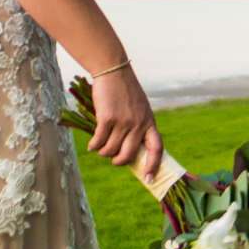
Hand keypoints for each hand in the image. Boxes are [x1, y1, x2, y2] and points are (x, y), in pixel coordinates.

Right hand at [87, 65, 163, 179]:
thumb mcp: (139, 107)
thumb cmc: (124, 90)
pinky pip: (99, 141)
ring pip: (111, 150)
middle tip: (114, 160)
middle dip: (119, 161)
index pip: (156, 148)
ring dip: (104, 152)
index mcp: (149, 121)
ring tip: (100, 148)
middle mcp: (138, 124)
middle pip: (129, 155)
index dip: (153, 165)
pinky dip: (94, 146)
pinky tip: (91, 144)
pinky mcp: (107, 119)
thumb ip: (139, 125)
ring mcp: (123, 122)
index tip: (149, 178)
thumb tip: (130, 151)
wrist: (113, 70)